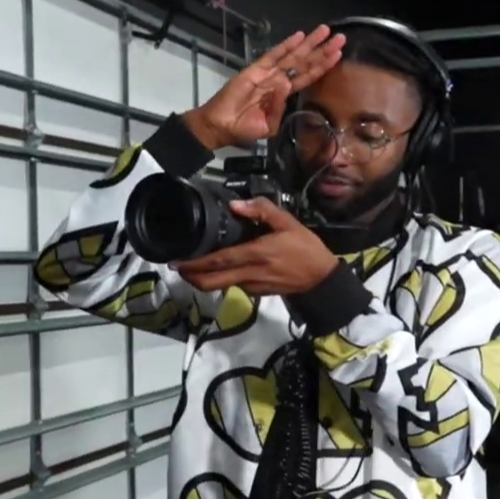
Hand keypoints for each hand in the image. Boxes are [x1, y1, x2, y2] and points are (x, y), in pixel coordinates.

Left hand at [174, 199, 339, 295]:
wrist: (321, 279)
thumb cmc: (306, 248)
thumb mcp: (288, 222)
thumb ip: (262, 210)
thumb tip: (236, 204)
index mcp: (255, 254)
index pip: (218, 261)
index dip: (195, 263)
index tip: (178, 260)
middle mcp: (249, 273)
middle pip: (211, 282)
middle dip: (191, 277)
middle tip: (178, 267)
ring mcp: (252, 286)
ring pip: (220, 286)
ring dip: (204, 278)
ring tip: (195, 265)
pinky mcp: (257, 293)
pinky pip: (234, 286)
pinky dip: (222, 279)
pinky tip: (221, 269)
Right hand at [182, 26, 344, 150]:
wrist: (221, 126)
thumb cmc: (244, 129)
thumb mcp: (269, 126)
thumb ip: (279, 108)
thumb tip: (285, 85)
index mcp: (284, 93)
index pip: (308, 76)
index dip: (323, 65)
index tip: (338, 54)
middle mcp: (279, 80)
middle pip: (305, 62)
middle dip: (322, 49)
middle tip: (340, 37)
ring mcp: (268, 73)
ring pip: (293, 56)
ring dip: (310, 44)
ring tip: (325, 31)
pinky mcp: (255, 70)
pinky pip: (273, 56)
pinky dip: (286, 46)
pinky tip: (299, 36)